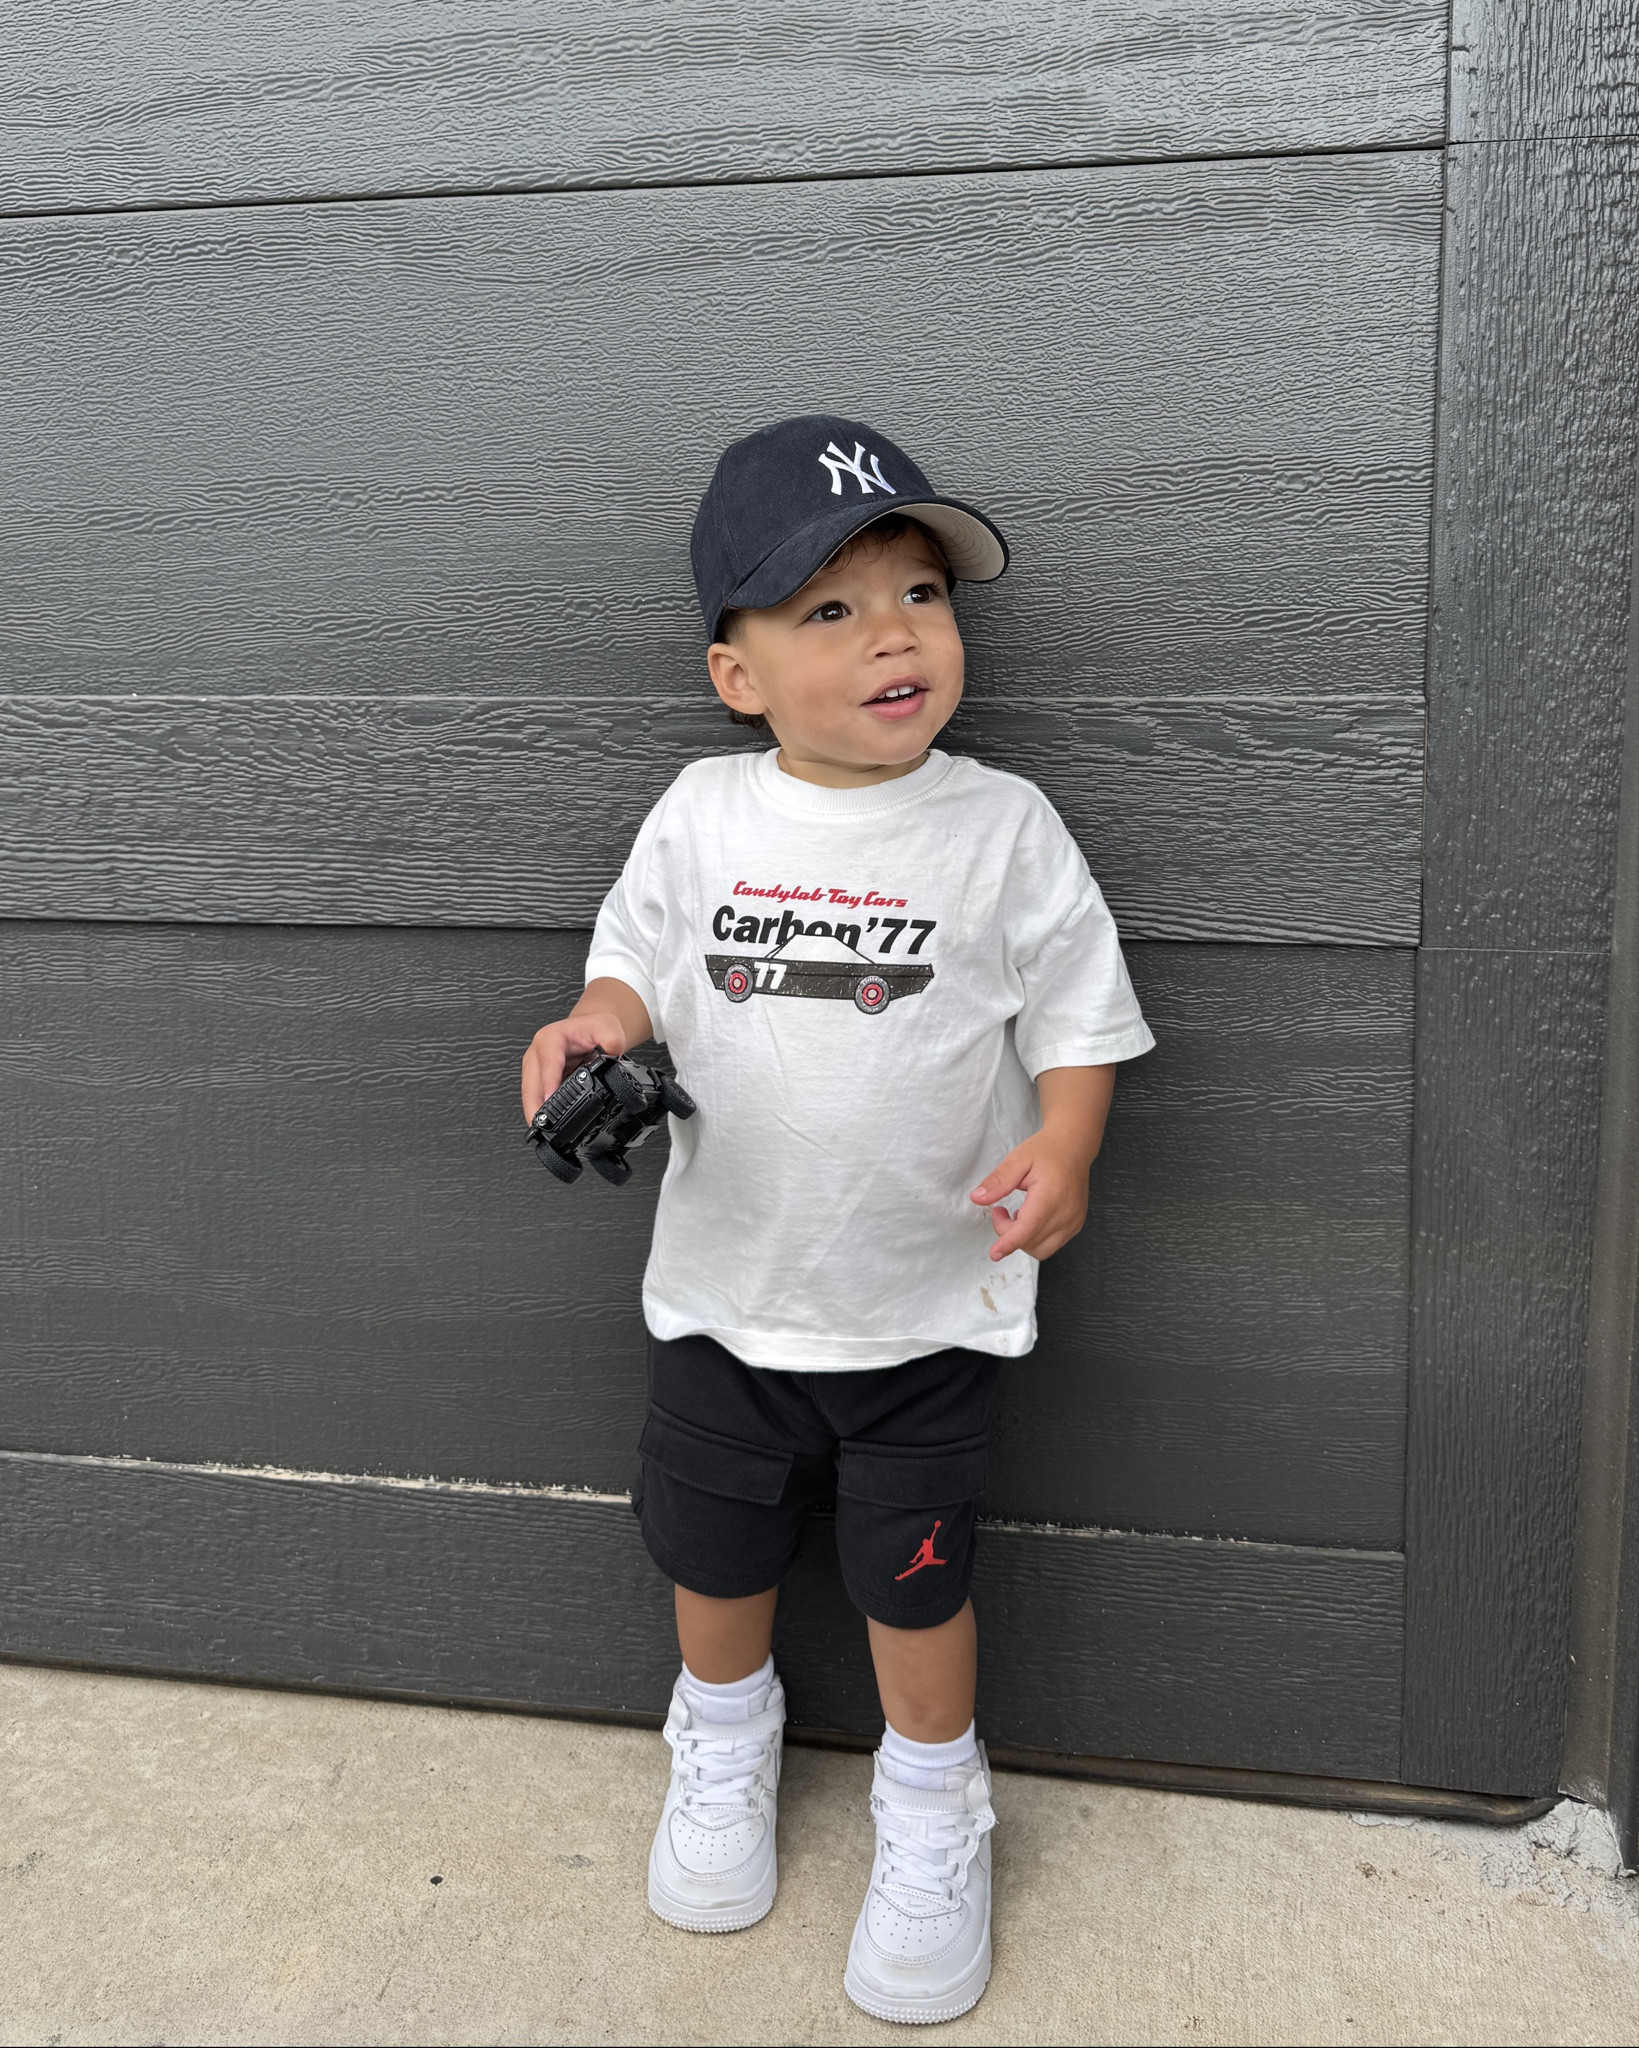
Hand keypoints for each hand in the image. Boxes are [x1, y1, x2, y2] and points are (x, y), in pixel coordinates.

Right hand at [520, 1009, 629, 1122]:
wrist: (589, 1029)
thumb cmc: (593, 1028)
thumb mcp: (607, 1027)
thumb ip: (612, 1040)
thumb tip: (612, 1055)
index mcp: (550, 1038)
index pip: (547, 1062)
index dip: (548, 1082)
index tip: (550, 1100)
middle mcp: (538, 1053)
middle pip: (531, 1084)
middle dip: (534, 1106)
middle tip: (541, 1128)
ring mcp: (536, 1068)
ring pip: (530, 1094)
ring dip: (535, 1112)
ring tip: (542, 1132)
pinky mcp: (539, 1079)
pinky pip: (536, 1097)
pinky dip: (540, 1111)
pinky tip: (546, 1124)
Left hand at [969, 1063, 1115, 1261]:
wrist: (1073, 1148)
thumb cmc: (1047, 1151)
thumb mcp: (1017, 1159)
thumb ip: (998, 1181)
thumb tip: (977, 1198)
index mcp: (1051, 1196)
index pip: (1028, 1229)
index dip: (1009, 1243)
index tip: (994, 1253)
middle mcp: (1066, 1213)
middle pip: (1030, 1242)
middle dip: (1008, 1232)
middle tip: (1000, 1210)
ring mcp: (1074, 1221)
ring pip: (1041, 1250)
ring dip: (1022, 1239)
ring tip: (1017, 1213)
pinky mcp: (1075, 1225)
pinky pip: (1051, 1245)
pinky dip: (1035, 1238)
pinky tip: (1030, 1217)